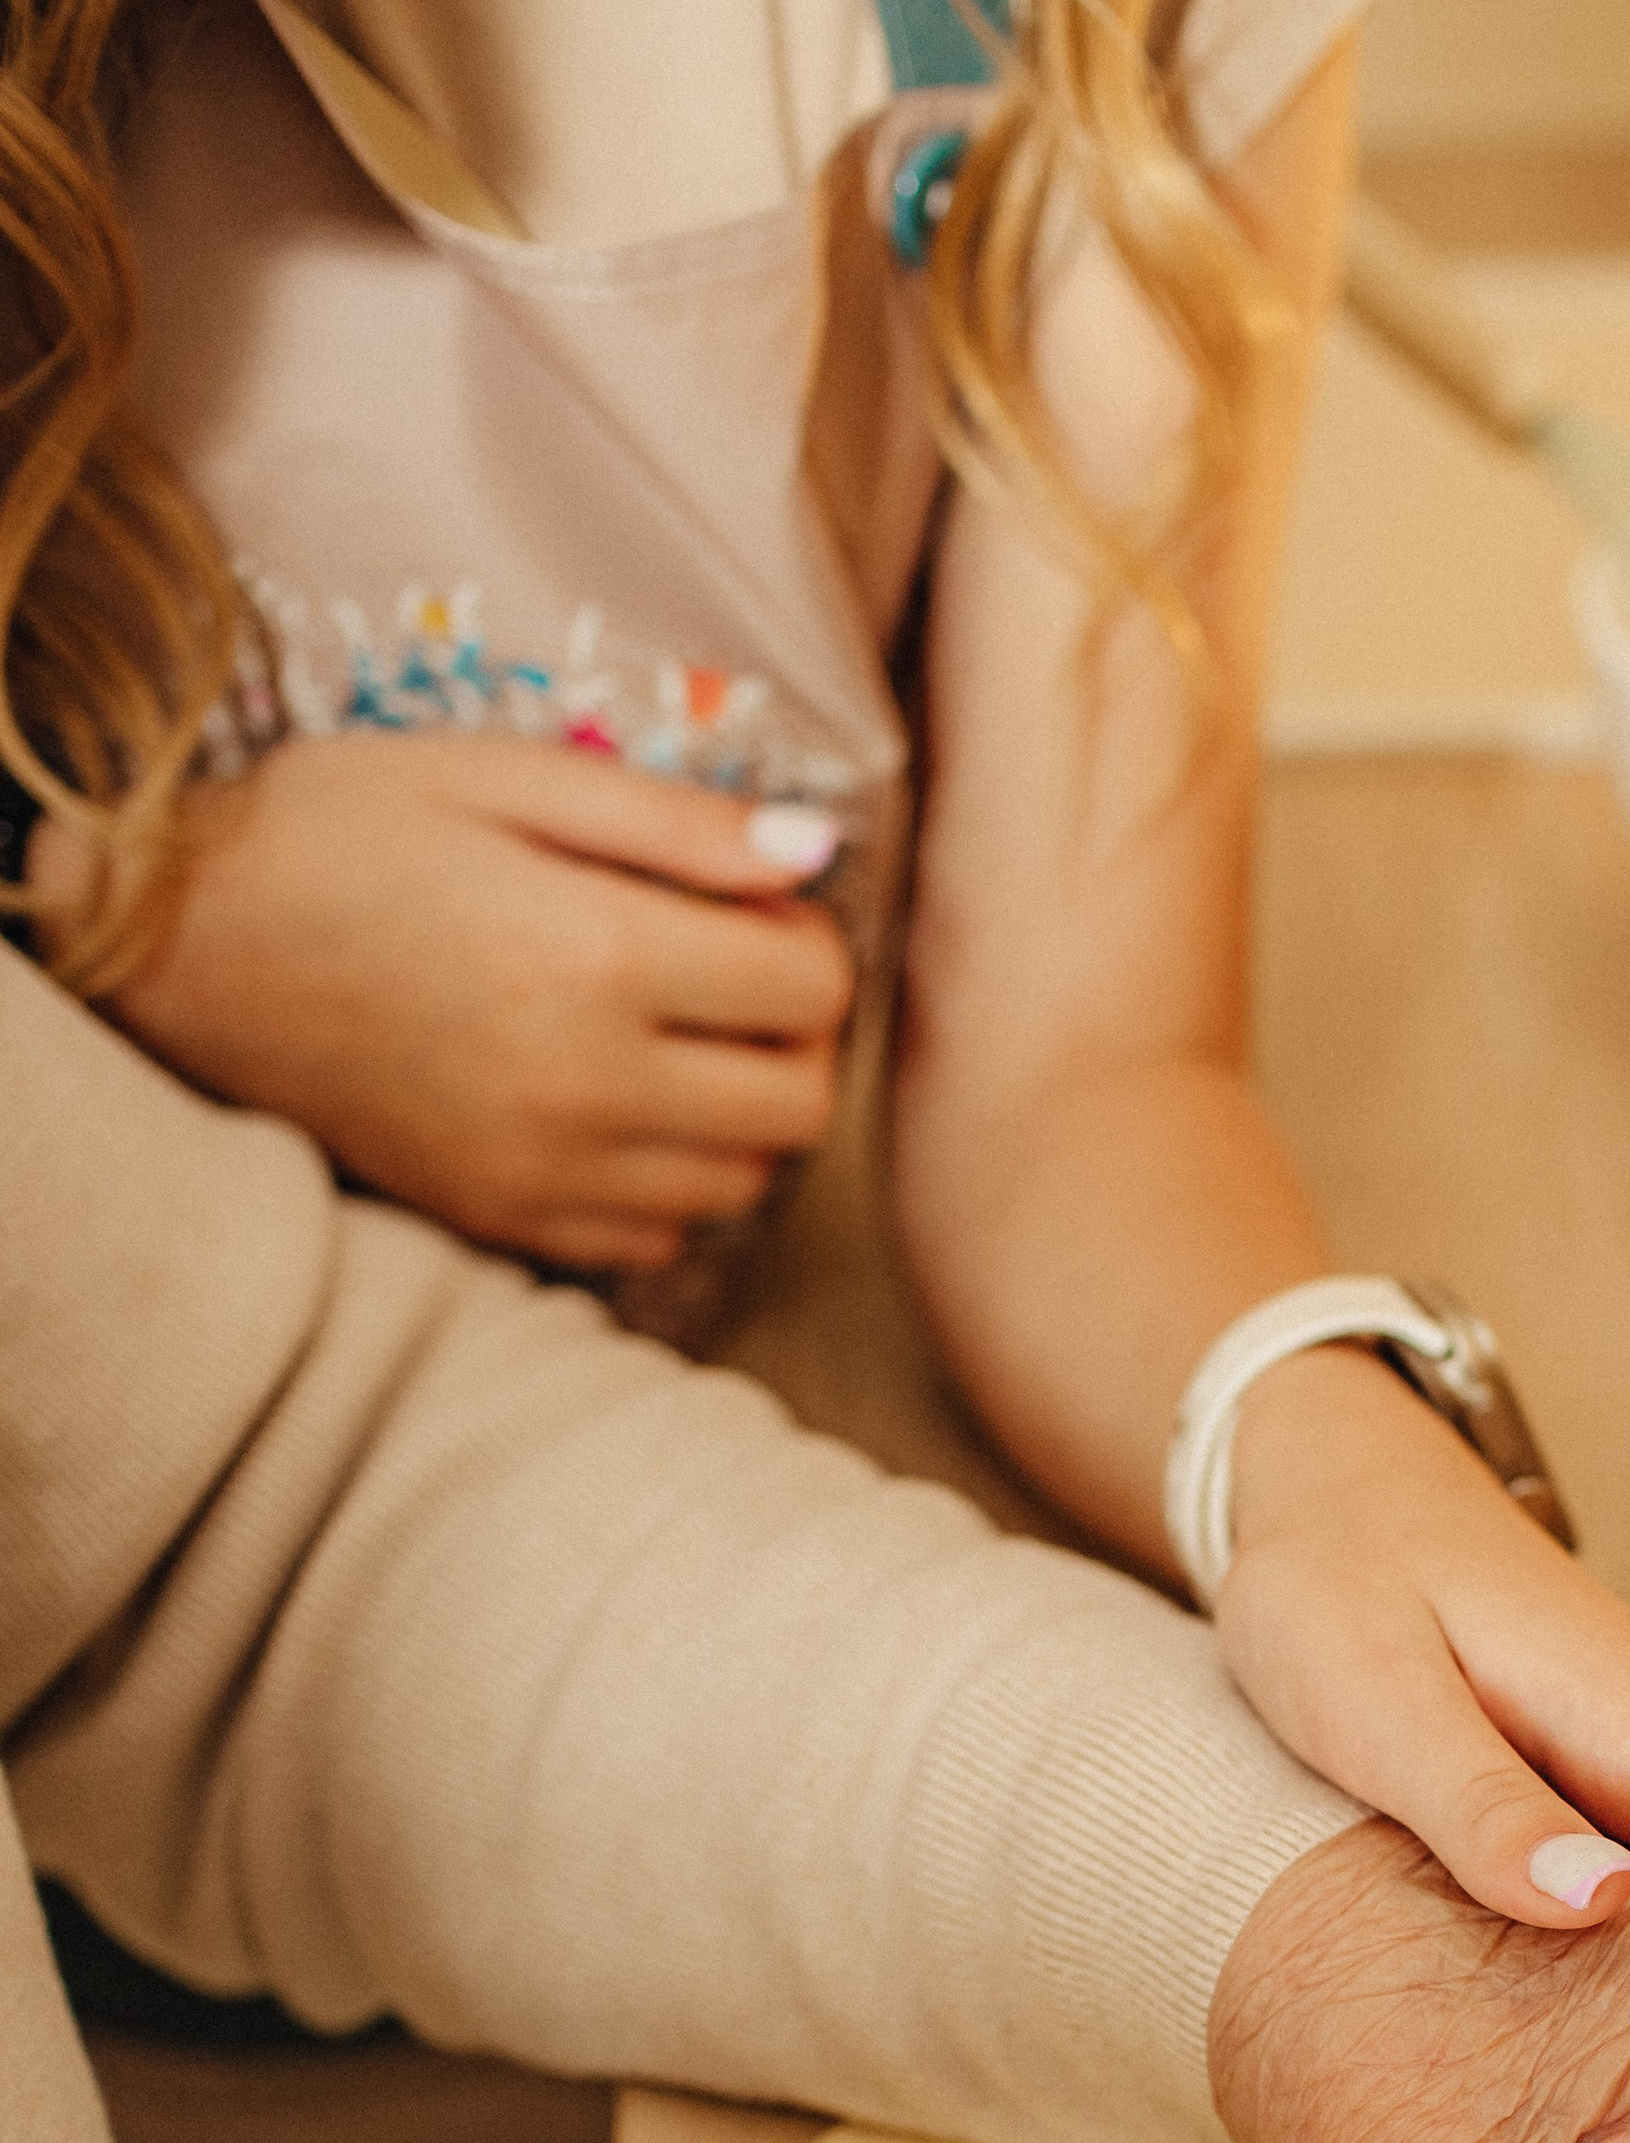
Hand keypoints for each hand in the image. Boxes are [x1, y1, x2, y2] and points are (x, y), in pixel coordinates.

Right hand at [67, 734, 856, 1273]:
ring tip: (668, 1041)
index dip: (803, 937)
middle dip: (794, 1038)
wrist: (173, 950)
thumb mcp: (497, 775)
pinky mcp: (500, 1222)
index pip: (813, 986)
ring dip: (740, 1116)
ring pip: (741, 1184)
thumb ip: (672, 821)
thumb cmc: (332, 832)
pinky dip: (667, 1183)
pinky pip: (656, 1239)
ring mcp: (542, 1171)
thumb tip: (815, 849)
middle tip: (729, 980)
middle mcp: (584, 1083)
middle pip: (802, 1105)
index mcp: (595, 951)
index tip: (748, 908)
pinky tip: (613, 1110)